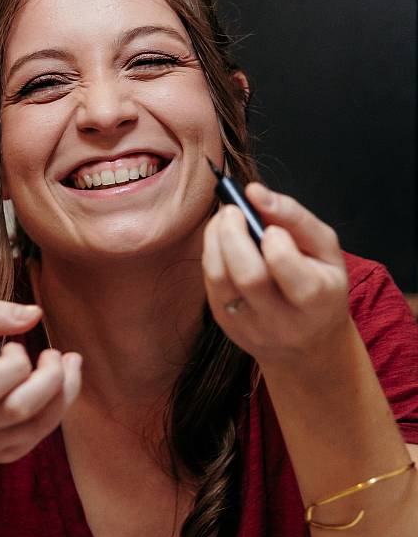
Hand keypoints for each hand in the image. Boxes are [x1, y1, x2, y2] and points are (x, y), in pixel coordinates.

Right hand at [0, 301, 82, 466]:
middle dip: (51, 378)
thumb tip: (34, 314)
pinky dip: (57, 408)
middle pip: (18, 409)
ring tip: (68, 365)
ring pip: (37, 426)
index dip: (14, 362)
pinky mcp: (1, 456)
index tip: (13, 347)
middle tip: (53, 356)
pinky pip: (39, 436)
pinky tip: (57, 388)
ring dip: (64, 392)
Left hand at [202, 183, 350, 368]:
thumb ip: (296, 219)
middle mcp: (283, 320)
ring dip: (214, 241)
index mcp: (317, 300)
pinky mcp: (227, 325)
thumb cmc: (320, 285)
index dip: (274, 241)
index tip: (270, 227)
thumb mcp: (326, 251)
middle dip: (233, 234)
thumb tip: (255, 192)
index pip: (287, 268)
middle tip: (232, 209)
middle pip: (248, 276)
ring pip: (220, 280)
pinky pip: (210, 285)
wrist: (308, 343)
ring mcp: (251, 326)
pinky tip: (220, 241)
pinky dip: (211, 256)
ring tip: (223, 219)